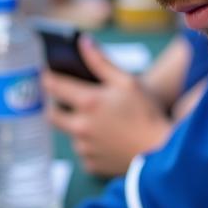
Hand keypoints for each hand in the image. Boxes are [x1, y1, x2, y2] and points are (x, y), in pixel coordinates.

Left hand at [44, 37, 171, 176]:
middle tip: (64, 100)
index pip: (53, 87)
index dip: (47, 78)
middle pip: (51, 115)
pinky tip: (108, 139)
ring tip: (101, 121)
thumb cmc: (147, 113)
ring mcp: (84, 148)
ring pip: (71, 134)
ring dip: (78, 126)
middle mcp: (80, 126)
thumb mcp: (127, 82)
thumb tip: (83, 43)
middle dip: (54, 106)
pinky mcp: (90, 164)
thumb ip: (101, 62)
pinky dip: (91, 145)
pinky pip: (84, 152)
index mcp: (88, 102)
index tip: (45, 74)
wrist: (162, 151)